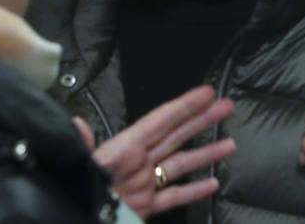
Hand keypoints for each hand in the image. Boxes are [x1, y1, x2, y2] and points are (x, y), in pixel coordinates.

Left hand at [85, 85, 235, 219]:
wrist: (75, 219)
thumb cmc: (78, 195)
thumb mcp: (79, 169)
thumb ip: (82, 149)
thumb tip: (77, 125)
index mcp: (123, 150)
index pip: (159, 122)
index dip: (184, 106)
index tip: (206, 93)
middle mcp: (137, 163)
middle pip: (176, 136)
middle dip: (202, 120)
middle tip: (226, 106)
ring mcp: (143, 185)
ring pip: (180, 165)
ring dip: (205, 154)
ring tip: (230, 144)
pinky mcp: (144, 208)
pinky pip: (173, 196)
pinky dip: (193, 190)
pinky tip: (212, 182)